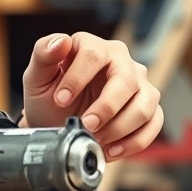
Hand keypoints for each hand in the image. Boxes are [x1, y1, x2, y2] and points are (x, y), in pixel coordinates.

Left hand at [21, 32, 162, 162]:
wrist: (55, 124)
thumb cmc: (47, 97)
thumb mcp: (36, 78)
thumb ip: (43, 54)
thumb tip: (61, 41)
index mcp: (92, 46)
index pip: (93, 54)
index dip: (77, 79)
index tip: (60, 101)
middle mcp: (120, 60)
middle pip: (126, 79)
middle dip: (106, 107)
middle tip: (87, 125)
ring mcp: (138, 83)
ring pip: (145, 102)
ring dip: (121, 127)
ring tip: (97, 139)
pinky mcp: (149, 107)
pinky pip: (154, 123)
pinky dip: (134, 141)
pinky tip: (112, 149)